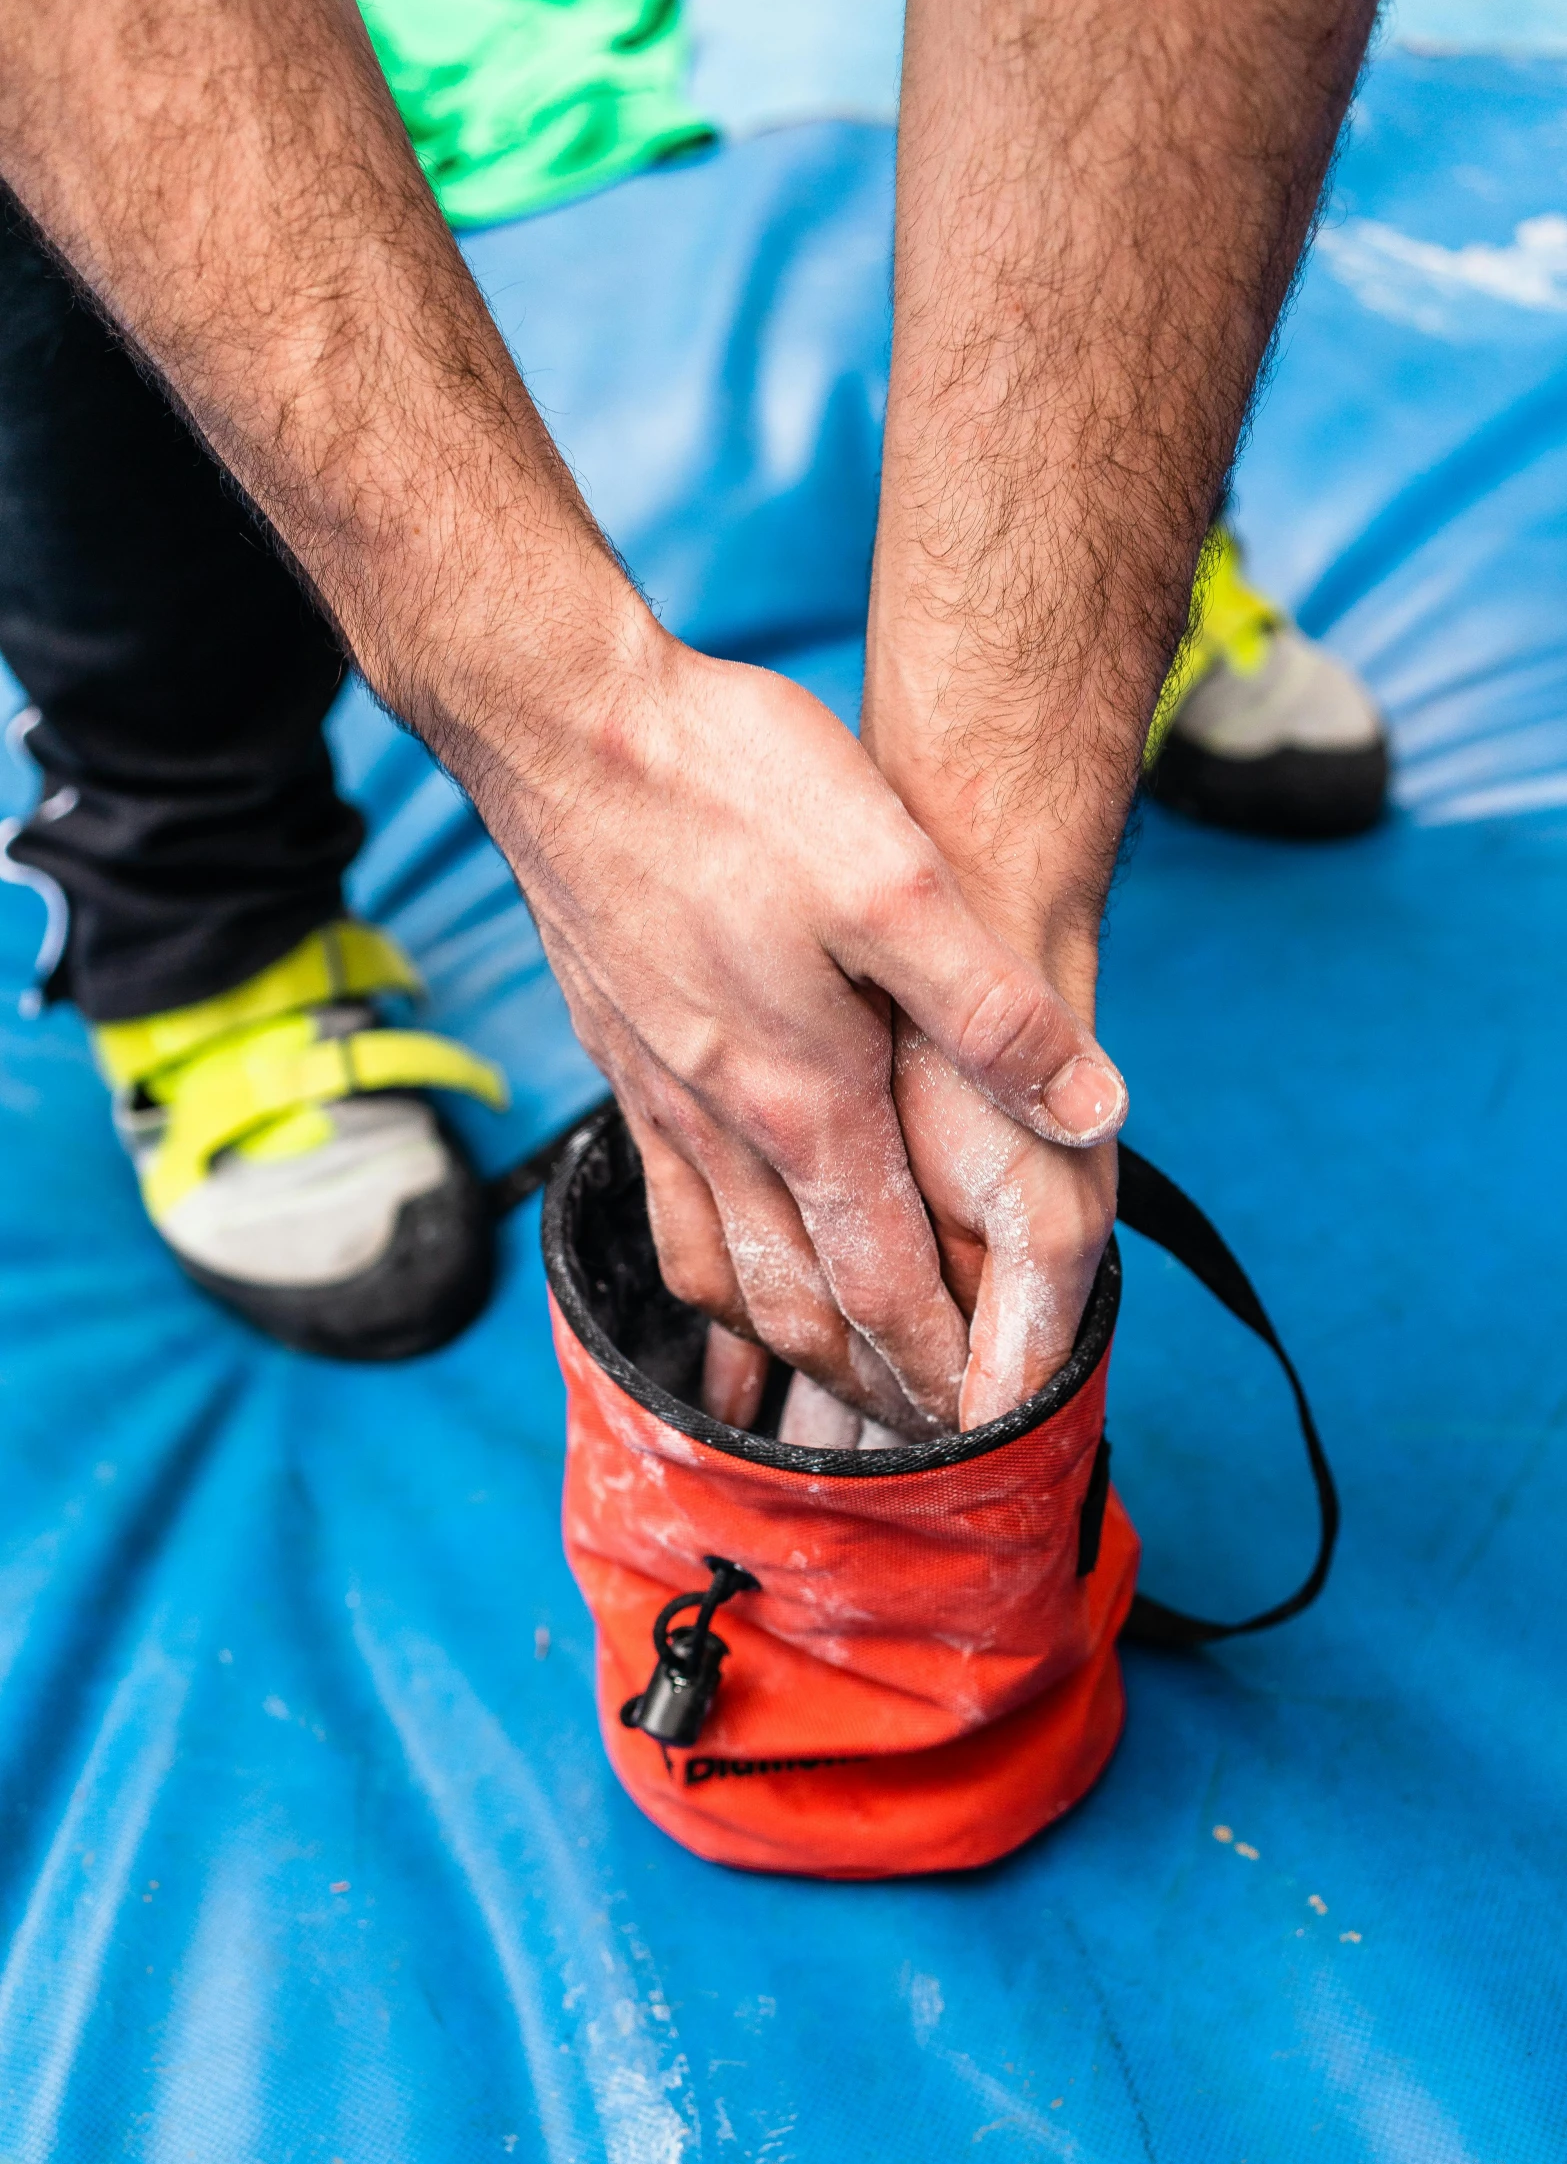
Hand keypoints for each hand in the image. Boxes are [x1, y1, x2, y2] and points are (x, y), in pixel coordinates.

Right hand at [478, 632, 1125, 1433]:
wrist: (569, 730)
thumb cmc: (734, 787)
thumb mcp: (896, 879)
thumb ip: (992, 1011)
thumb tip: (1090, 1109)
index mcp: (804, 1099)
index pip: (884, 1281)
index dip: (939, 1363)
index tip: (977, 1423)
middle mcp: (723, 1125)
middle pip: (799, 1305)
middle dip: (865, 1380)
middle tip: (916, 1432)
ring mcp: (660, 1099)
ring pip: (721, 1274)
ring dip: (780, 1347)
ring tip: (826, 1385)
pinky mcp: (622, 1059)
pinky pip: (662, 1213)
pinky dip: (702, 1276)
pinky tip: (724, 1267)